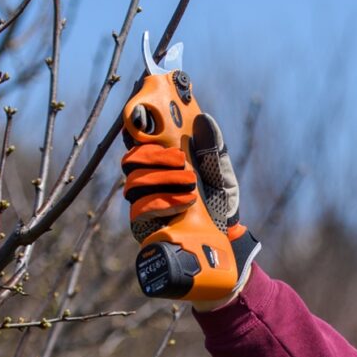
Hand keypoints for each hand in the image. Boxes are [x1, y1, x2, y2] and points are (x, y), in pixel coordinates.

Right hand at [121, 113, 259, 303]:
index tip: (148, 100)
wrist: (226, 255)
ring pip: (133, 181)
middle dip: (152, 151)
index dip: (140, 117)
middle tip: (179, 156)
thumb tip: (204, 119)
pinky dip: (165, 200)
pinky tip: (185, 202)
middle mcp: (149, 185)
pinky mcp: (144, 232)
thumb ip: (214, 152)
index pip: (142, 138)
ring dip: (163, 177)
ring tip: (191, 184)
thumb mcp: (223, 179)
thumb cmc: (221, 215)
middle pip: (130, 157)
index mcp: (164, 167)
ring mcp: (144, 208)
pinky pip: (141, 211)